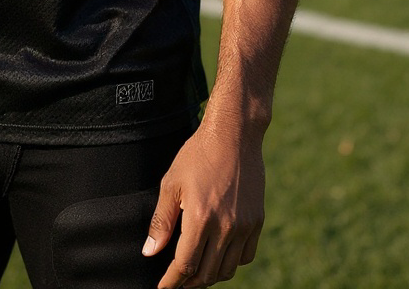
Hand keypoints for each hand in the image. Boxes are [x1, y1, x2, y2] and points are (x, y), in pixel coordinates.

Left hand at [142, 122, 264, 286]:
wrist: (234, 135)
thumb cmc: (198, 154)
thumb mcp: (172, 182)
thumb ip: (161, 221)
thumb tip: (150, 252)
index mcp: (201, 218)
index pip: (186, 265)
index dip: (172, 281)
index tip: (164, 288)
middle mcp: (226, 227)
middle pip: (207, 273)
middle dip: (189, 282)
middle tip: (178, 281)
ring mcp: (245, 226)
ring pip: (227, 269)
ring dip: (210, 275)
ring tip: (196, 271)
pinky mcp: (257, 221)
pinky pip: (245, 256)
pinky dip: (231, 263)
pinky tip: (219, 255)